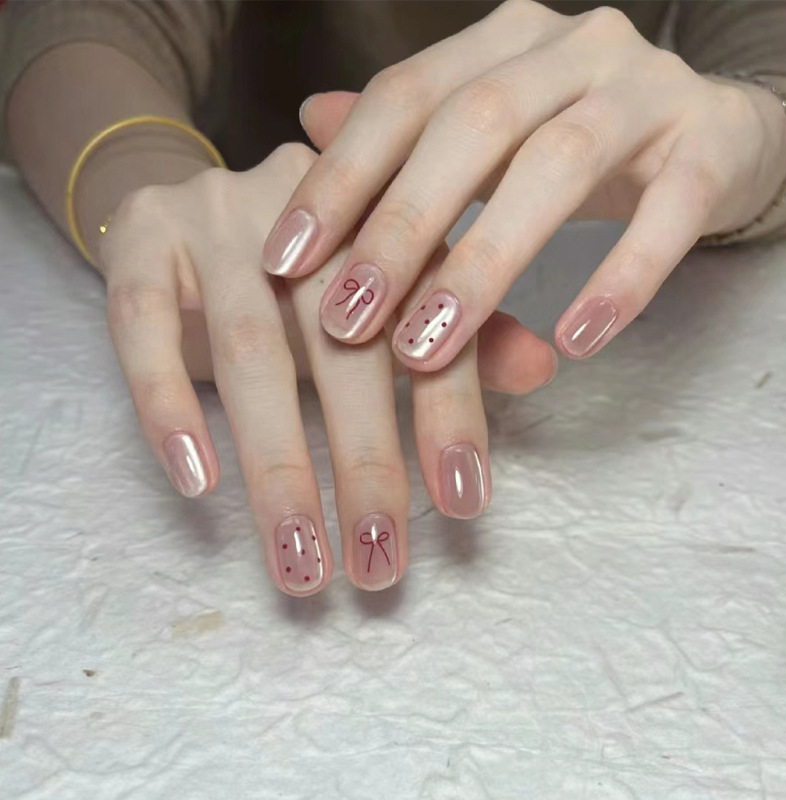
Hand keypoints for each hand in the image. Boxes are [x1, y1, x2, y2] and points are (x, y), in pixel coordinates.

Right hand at [98, 142, 554, 595]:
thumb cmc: (302, 274)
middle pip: (342, 344)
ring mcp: (216, 214)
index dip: (450, 413)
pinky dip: (169, 402)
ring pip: (250, 348)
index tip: (464, 506)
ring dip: (279, 467)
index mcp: (384, 219)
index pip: (427, 321)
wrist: (186, 209)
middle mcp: (310, 209)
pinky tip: (196, 481)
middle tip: (378, 561)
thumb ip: (459, 336)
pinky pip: (143, 322)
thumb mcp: (380, 304)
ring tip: (299, 561)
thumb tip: (542, 370)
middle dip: (366, 461)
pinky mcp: (141, 236)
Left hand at [263, 0, 785, 368]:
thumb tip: (313, 121)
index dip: (340, 178)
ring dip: (484, 265)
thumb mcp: (487, 136)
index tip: (284, 261)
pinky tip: (573, 340)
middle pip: (473, 127)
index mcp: (502, 43)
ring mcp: (648, 91)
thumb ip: (408, 134)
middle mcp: (572, 49)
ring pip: (558, 165)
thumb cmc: (578, 144)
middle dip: (400, 229)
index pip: (405, 98)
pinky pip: (669, 214)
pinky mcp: (710, 148)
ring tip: (428, 349)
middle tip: (345, 322)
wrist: (712, 132)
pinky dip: (619, 280)